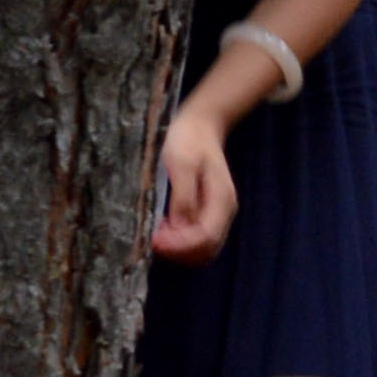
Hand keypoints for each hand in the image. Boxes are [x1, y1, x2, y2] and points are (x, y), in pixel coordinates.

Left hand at [148, 104, 235, 261]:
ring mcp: (218, 214)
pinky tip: (165, 229)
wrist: (201, 125)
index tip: (153, 240)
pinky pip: (198, 239)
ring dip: (179, 249)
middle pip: (206, 250)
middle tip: (153, 239)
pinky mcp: (208, 212)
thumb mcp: (181, 164)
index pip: (204, 238)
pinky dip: (181, 242)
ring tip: (157, 235)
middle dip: (179, 251)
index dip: (179, 245)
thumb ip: (182, 197)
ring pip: (203, 249)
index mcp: (221, 201)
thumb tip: (178, 227)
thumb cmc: (189, 140)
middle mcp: (224, 212)